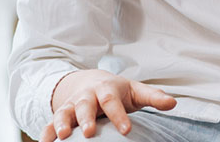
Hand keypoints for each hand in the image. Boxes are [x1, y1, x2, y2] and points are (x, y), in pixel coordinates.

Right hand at [41, 69, 176, 140]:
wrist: (89, 82)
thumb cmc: (117, 91)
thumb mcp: (135, 91)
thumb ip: (154, 97)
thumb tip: (173, 103)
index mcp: (107, 89)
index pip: (113, 102)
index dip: (120, 116)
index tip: (127, 130)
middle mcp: (87, 96)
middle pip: (86, 105)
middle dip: (87, 118)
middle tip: (91, 132)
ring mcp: (72, 105)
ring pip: (64, 112)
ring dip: (62, 123)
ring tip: (64, 136)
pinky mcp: (60, 114)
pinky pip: (49, 123)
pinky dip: (46, 132)